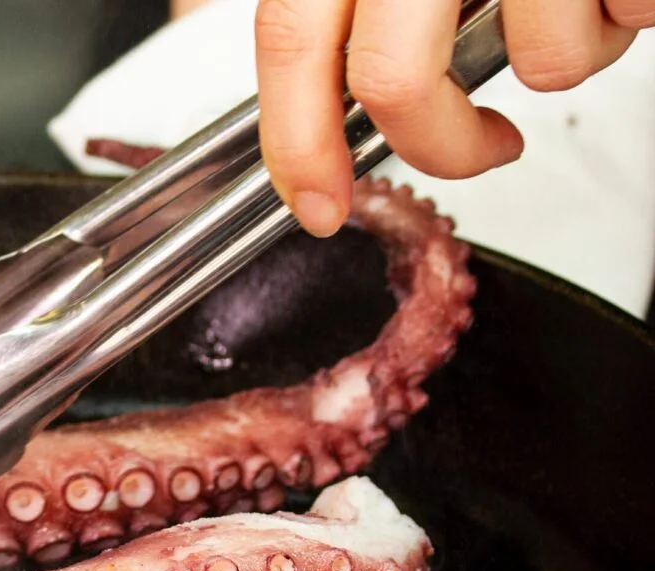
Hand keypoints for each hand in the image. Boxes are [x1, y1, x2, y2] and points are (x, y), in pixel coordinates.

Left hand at [254, 0, 654, 236]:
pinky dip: (628, 16)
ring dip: (569, 58)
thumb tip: (325, 113)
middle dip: (439, 145)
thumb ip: (359, 5)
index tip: (320, 205)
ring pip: (540, 62)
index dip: (297, 140)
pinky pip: (626, 17)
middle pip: (395, 79)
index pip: (293, 37)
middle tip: (478, 147)